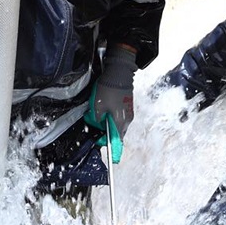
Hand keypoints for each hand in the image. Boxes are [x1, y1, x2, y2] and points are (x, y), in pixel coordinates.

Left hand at [84, 45, 136, 162]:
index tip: (106, 151)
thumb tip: (97, 125)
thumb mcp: (97, 106)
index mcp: (120, 122)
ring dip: (110, 124)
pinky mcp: (128, 106)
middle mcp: (127, 120)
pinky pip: (120, 117)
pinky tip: (106, 110)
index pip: (116, 141)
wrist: (119, 73)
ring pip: (118, 125)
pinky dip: (113, 117)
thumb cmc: (108, 89)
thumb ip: (96, 120)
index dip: (110, 148)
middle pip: (117, 133)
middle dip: (107, 133)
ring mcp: (129, 113)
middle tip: (96, 128)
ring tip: (99, 117)